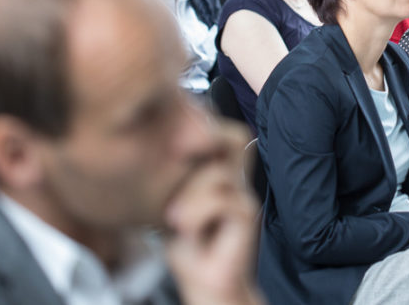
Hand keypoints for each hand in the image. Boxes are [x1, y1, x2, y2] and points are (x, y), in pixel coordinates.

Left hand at [164, 121, 261, 304]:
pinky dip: (198, 213)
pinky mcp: (247, 216)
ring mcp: (244, 196)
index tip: (174, 142)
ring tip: (174, 217)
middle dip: (205, 140)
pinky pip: (222, 199)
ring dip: (190, 194)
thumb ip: (176, 176)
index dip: (207, 126)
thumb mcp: (174, 202)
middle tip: (176, 152)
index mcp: (221, 172)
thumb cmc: (187, 245)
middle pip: (235, 138)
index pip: (226, 133)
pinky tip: (186, 229)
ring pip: (218, 173)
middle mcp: (236, 180)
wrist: (204, 283)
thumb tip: (160, 147)